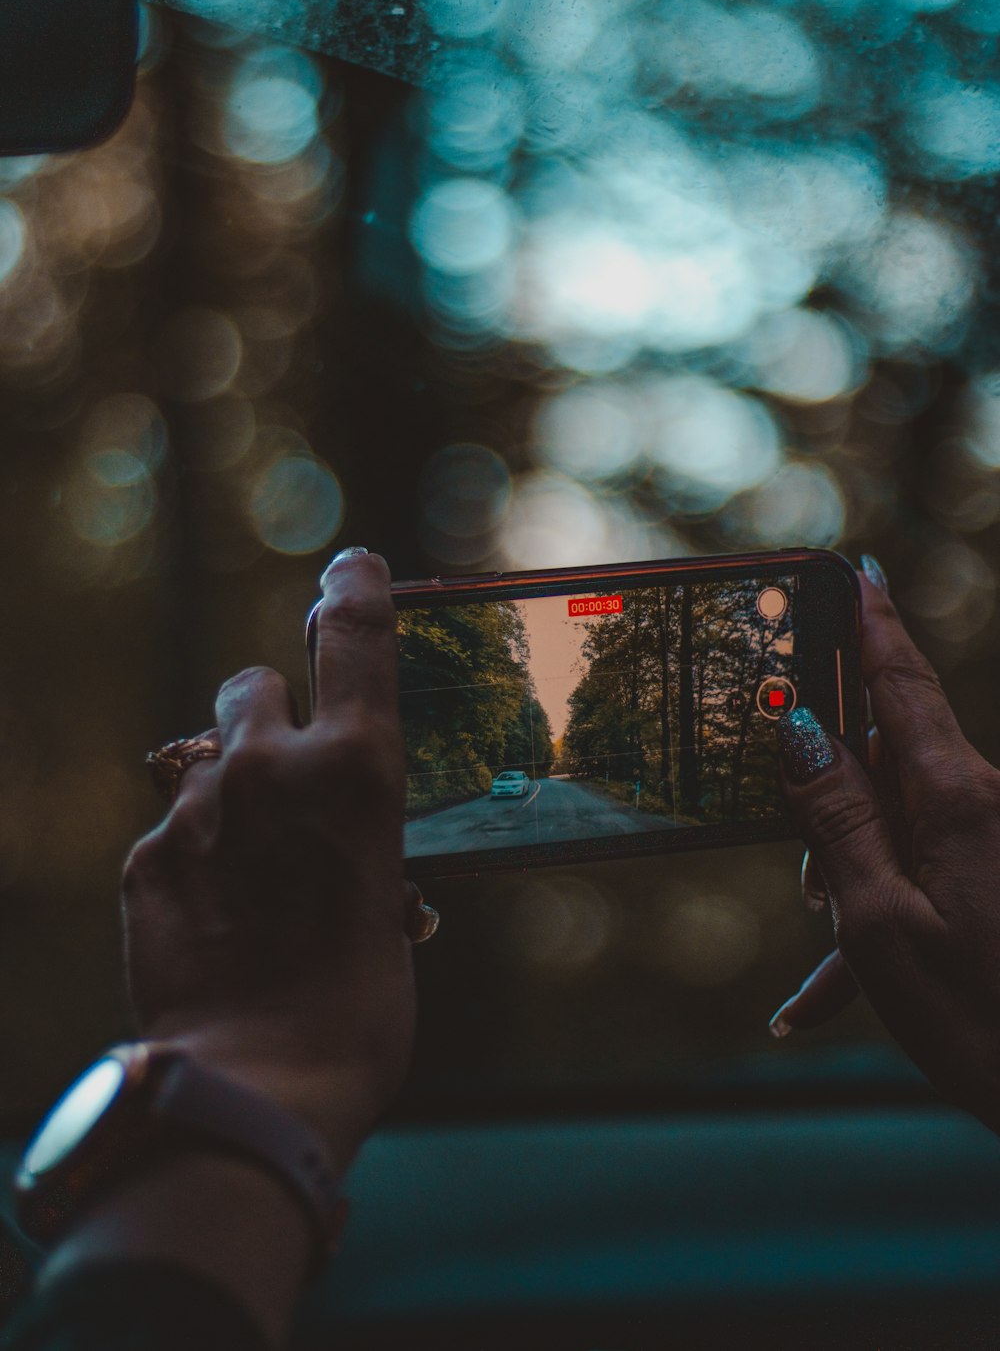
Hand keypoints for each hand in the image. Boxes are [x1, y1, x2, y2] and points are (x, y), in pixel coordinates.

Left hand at [122, 549, 417, 1173]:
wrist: (259, 1084)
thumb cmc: (356, 1004)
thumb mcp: (386, 894)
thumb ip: (349, 829)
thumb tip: (327, 823)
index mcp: (357, 768)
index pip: (355, 637)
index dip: (355, 591)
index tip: (351, 569)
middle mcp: (272, 767)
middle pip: (255, 686)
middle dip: (266, 717)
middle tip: (280, 776)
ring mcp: (201, 808)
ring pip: (208, 760)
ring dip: (228, 793)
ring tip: (247, 871)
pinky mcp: (148, 856)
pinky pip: (175, 828)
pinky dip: (194, 855)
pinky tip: (212, 918)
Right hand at [771, 564, 999, 1132]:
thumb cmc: (986, 1021)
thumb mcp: (881, 921)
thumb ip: (838, 818)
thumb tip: (803, 730)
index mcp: (958, 799)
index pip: (904, 681)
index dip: (872, 623)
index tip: (856, 569)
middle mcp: (985, 806)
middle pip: (891, 764)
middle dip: (838, 809)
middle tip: (812, 892)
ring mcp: (997, 843)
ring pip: (905, 831)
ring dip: (859, 882)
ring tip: (834, 973)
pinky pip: (932, 878)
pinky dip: (884, 926)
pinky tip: (827, 1004)